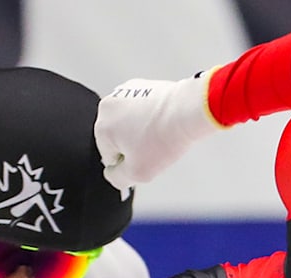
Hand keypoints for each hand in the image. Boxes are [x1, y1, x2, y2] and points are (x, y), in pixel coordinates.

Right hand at [96, 72, 219, 190]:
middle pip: (118, 138)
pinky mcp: (143, 86)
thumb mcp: (137, 173)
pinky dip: (152, 117)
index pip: (109, 158)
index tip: (144, 159)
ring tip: (161, 134)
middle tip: (154, 147)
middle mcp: (109, 105)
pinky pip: (143, 110)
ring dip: (143, 131)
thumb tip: (114, 173)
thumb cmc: (165, 136)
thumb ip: (118, 178)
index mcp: (102, 127)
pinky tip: (164, 122)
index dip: (128, 163)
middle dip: (134, 146)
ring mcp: (126, 92)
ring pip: (131, 123)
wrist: (188, 110)